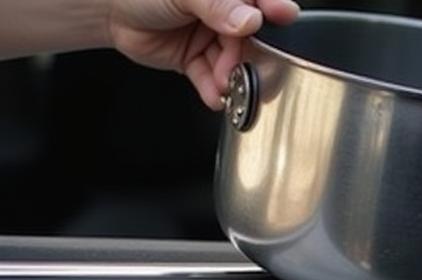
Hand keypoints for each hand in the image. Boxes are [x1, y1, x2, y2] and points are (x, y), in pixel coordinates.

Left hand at [108, 0, 300, 109]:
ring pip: (233, 62)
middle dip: (247, 58)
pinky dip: (215, 91)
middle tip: (243, 70)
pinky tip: (215, 96)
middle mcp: (222, 13)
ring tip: (227, 87)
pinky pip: (213, 79)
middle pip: (250, 39)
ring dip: (232, 79)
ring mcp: (210, 37)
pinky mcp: (197, 60)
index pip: (258, 1)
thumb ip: (217, 5)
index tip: (285, 18)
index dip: (274, 10)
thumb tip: (249, 19)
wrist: (105, 9)